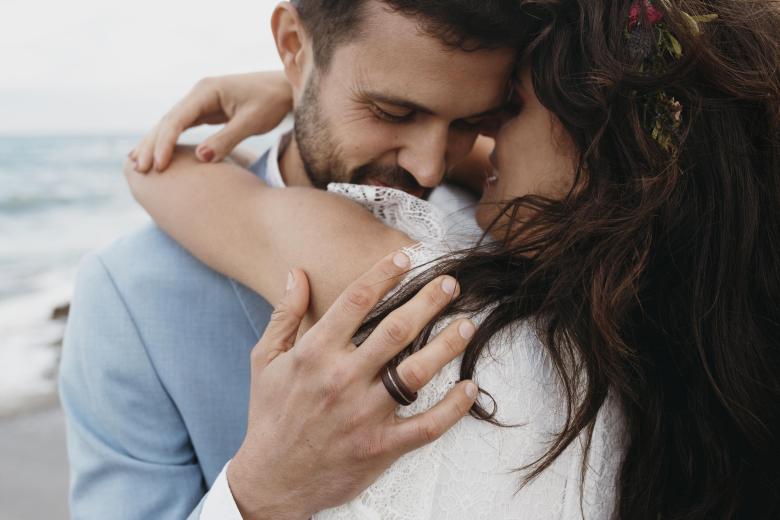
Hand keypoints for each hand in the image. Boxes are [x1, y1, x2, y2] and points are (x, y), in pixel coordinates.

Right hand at [131, 71, 292, 172]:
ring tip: (137, 165)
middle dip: (152, 145)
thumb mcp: (252, 122)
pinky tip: (159, 156)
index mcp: (207, 91)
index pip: (177, 119)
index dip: (165, 143)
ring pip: (171, 124)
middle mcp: (199, 94)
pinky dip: (168, 141)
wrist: (285, 89)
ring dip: (155, 143)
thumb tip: (200, 159)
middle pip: (167, 120)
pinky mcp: (206, 111)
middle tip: (139, 170)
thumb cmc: (272, 102)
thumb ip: (227, 139)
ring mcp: (201, 102)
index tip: (159, 166)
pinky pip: (181, 127)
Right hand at [229, 251, 477, 519]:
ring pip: (416, 373)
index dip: (384, 273)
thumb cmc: (269, 415)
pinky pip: (426, 426)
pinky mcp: (380, 446)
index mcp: (314, 353)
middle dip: (428, 301)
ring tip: (466, 325)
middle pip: (396, 330)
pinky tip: (469, 388)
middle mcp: (342, 379)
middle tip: (451, 284)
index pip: (355, 301)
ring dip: (447, 345)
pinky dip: (452, 408)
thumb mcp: (265, 360)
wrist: (271, 479)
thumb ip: (284, 314)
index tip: (405, 257)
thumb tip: (296, 272)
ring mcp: (364, 414)